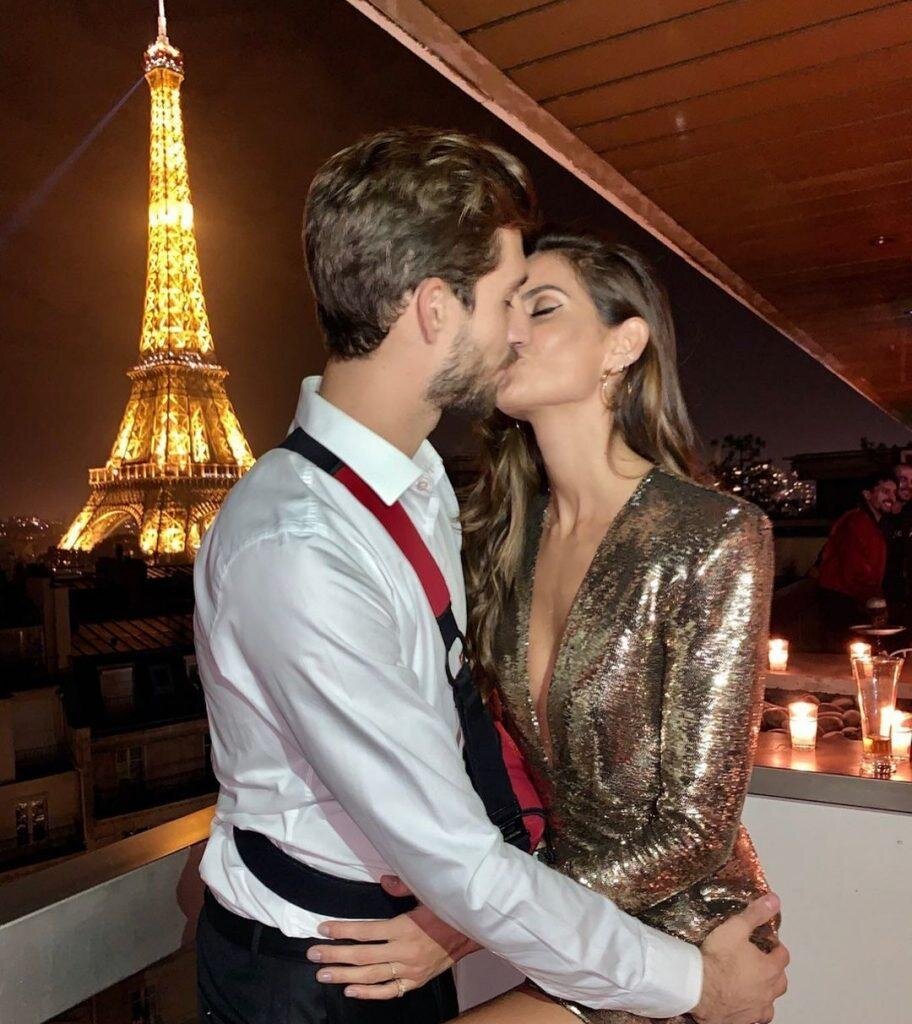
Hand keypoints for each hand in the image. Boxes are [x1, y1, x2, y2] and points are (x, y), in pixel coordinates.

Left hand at [307, 876, 480, 999]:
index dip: (342, 930)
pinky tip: (351, 990)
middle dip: (335, 955)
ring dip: (345, 976)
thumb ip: (403, 886)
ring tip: (323, 974)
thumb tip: (383, 880)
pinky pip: (389, 991)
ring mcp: (409, 969)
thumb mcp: (428, 892)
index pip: (366, 930)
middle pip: (363, 956)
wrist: (472, 933)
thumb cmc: (447, 910)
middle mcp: (404, 951)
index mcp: (404, 927)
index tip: (323, 929)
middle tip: (313, 955)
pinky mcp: (415, 981)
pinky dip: (369, 993)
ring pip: (371, 976)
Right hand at [692, 893, 788, 1023]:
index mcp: (769, 968)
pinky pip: (756, 1017)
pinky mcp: (745, 1020)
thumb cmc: (717, 960)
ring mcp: (757, 1008)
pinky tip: (745, 1004)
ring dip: (767, 992)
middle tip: (761, 961)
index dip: (776, 947)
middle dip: (775, 970)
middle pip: (781, 981)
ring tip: (755, 984)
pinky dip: (754, 1009)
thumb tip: (774, 900)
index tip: (768, 943)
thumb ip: (755, 914)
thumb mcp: (735, 928)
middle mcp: (768, 991)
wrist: (698, 988)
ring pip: (771, 1002)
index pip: (783, 956)